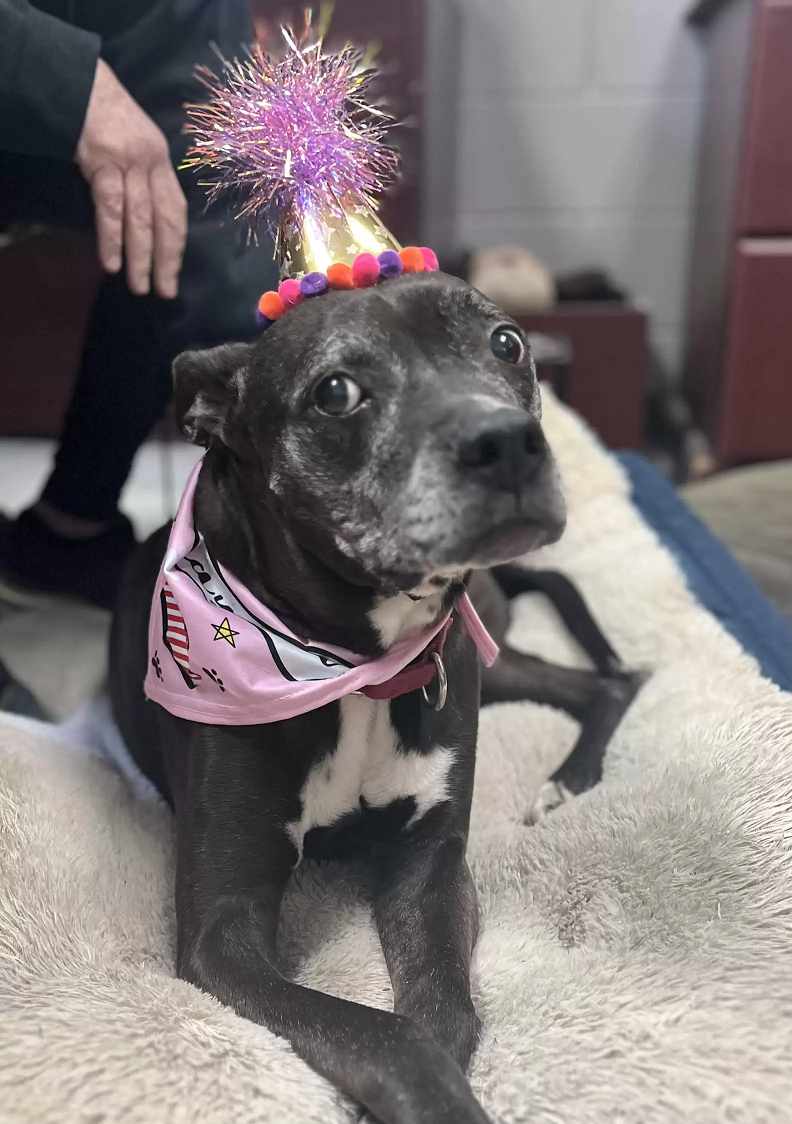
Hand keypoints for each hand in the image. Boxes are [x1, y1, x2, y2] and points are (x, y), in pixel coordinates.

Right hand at [75, 59, 186, 298]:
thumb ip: (143, 176)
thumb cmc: (105, 116)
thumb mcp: (135, 143)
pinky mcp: (104, 162)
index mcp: (162, 161)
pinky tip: (112, 263)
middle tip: (165, 292)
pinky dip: (112, 237)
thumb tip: (146, 215)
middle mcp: (152, 163)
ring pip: (141, 219)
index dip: (177, 244)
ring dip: (140, 257)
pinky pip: (111, 208)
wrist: (80, 83)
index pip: (176, 210)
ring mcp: (129, 163)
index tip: (174, 271)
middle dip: (166, 260)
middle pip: (165, 220)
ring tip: (139, 286)